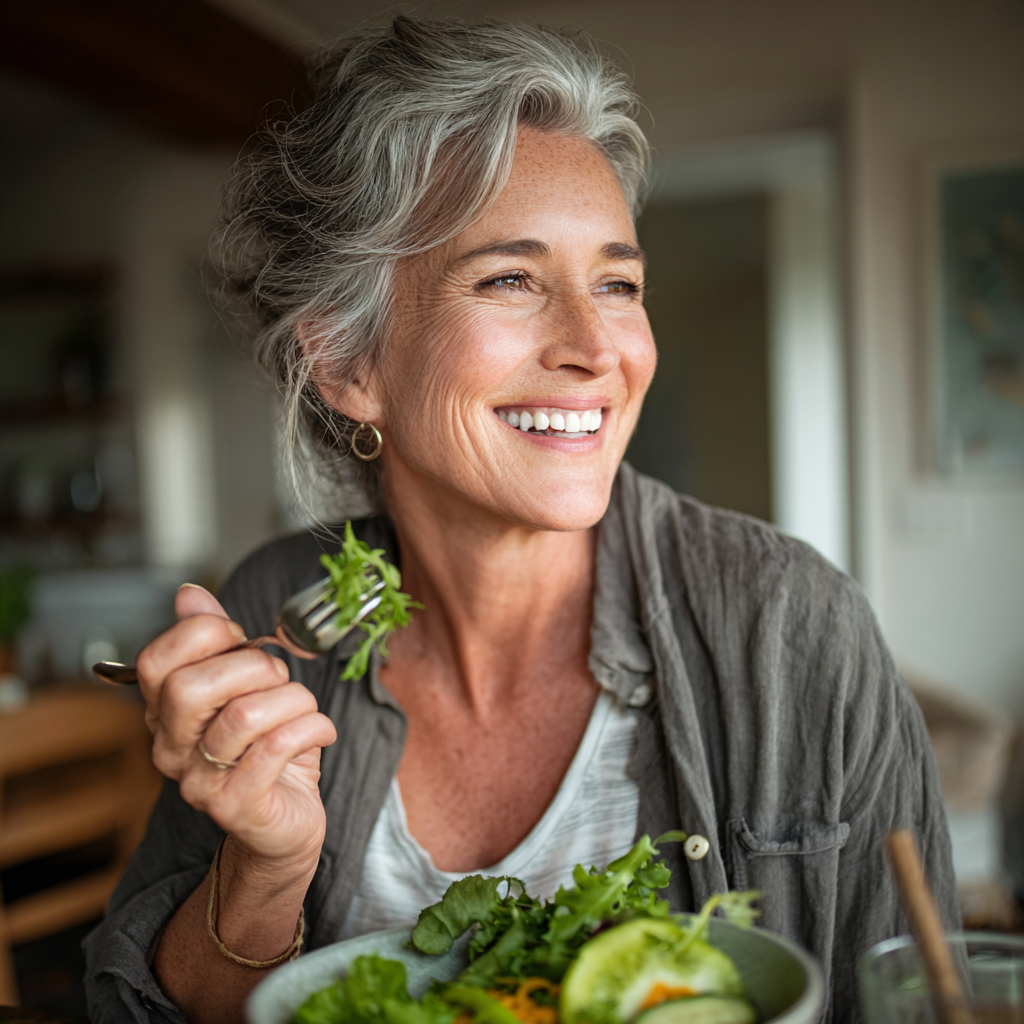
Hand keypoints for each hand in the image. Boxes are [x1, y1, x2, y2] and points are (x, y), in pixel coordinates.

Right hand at [136, 585, 336, 873]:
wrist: (285, 825)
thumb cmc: (269, 750)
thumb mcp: (247, 688)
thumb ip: (217, 642)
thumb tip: (189, 594)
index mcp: (165, 714)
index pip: (155, 661)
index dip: (206, 636)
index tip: (242, 641)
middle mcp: (171, 750)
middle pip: (191, 687)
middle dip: (253, 668)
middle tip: (278, 681)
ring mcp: (199, 783)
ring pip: (246, 713)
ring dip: (294, 699)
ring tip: (305, 710)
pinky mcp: (237, 806)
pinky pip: (278, 747)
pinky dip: (313, 726)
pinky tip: (321, 731)